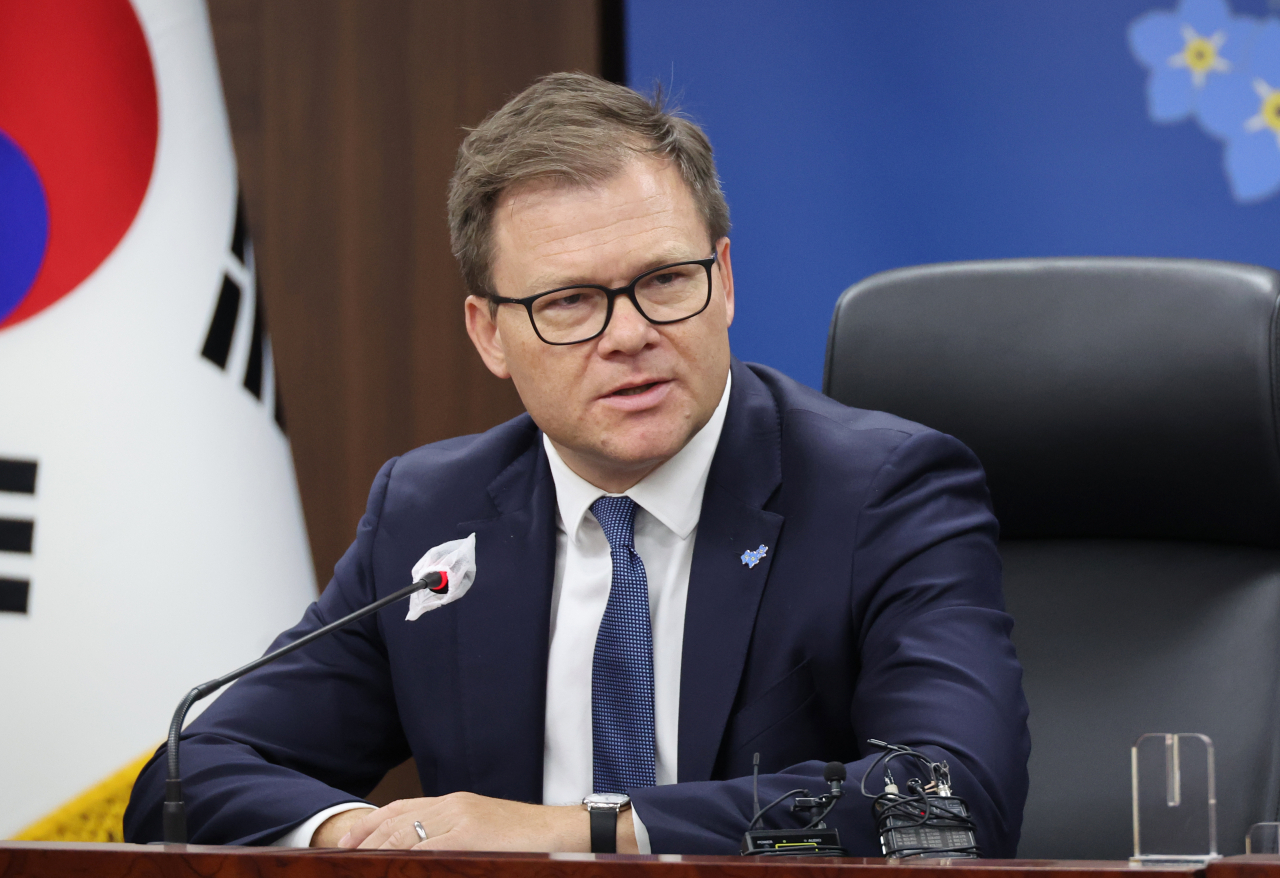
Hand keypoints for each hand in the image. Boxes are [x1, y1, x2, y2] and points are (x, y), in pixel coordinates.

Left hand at [332, 792, 637, 852]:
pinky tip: (392, 870)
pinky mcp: (470, 837)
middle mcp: (452, 806)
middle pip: (394, 823)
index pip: (399, 810)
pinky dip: (404, 863)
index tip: (348, 845)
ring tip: (358, 868)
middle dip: (364, 844)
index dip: (369, 827)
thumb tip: (424, 853)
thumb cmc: (528, 839)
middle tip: (343, 862)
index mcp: (454, 803)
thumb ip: (453, 835)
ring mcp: (461, 820)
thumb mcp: (484, 830)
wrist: (566, 833)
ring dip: (378, 857)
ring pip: (404, 838)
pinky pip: (425, 853)